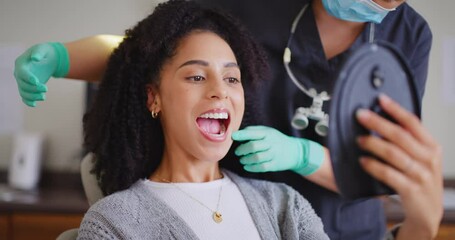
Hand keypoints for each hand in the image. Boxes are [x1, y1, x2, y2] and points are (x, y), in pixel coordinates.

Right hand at [14, 42, 68, 106]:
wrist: (47, 58)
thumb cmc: (44, 52)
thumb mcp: (42, 49)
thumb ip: (38, 53)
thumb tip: (35, 58)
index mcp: (20, 64)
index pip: (21, 73)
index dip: (28, 78)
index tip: (37, 82)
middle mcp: (19, 74)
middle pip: (22, 84)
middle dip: (34, 88)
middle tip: (46, 89)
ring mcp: (22, 81)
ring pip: (24, 92)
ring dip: (33, 96)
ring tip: (44, 97)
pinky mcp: (28, 87)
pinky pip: (25, 96)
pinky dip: (28, 101)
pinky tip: (34, 104)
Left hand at [232, 125, 323, 174]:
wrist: (295, 151)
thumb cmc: (276, 140)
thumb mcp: (267, 131)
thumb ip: (253, 131)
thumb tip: (237, 134)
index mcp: (267, 133)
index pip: (252, 133)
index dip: (241, 135)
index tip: (232, 136)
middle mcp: (271, 143)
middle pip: (253, 146)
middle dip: (242, 150)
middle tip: (238, 152)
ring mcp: (274, 154)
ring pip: (256, 158)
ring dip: (246, 159)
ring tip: (242, 159)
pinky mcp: (275, 165)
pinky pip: (261, 167)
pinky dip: (252, 167)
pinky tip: (247, 166)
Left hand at [356, 94, 442, 239]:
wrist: (427, 212)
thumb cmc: (420, 179)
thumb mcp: (421, 157)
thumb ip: (408, 141)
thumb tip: (383, 119)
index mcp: (432, 146)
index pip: (413, 123)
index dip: (396, 109)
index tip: (381, 99)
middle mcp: (429, 158)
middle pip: (401, 136)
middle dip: (378, 123)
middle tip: (361, 115)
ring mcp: (421, 175)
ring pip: (394, 154)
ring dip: (374, 144)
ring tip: (359, 140)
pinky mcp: (411, 190)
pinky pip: (389, 174)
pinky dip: (375, 166)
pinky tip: (363, 161)